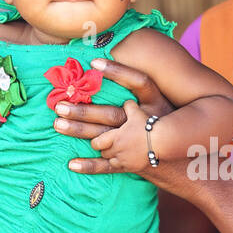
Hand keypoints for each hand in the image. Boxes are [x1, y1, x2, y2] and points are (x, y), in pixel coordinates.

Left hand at [53, 57, 174, 173]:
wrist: (174, 146)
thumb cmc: (162, 116)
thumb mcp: (152, 95)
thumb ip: (133, 81)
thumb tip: (106, 65)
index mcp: (138, 113)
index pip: (119, 97)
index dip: (106, 86)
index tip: (89, 71)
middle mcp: (133, 130)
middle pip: (104, 118)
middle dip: (80, 112)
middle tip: (59, 107)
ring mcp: (128, 149)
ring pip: (99, 140)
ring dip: (78, 132)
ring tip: (58, 125)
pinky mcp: (125, 165)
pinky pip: (105, 167)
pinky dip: (88, 165)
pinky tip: (71, 164)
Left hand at [87, 99, 152, 173]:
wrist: (162, 141)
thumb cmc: (149, 126)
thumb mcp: (137, 112)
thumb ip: (128, 106)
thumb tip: (126, 102)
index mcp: (115, 137)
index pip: (97, 143)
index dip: (96, 142)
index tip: (98, 140)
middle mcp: (118, 150)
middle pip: (103, 153)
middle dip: (105, 149)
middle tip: (108, 145)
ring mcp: (125, 160)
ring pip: (111, 162)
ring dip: (112, 158)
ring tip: (117, 153)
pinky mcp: (133, 168)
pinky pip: (122, 169)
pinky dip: (121, 164)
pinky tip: (126, 160)